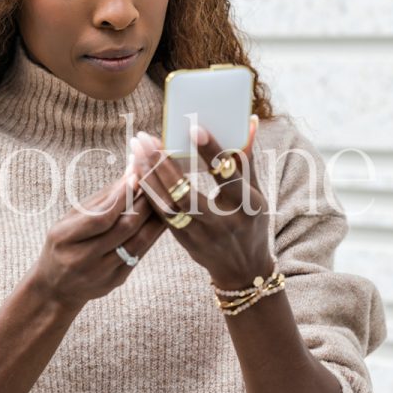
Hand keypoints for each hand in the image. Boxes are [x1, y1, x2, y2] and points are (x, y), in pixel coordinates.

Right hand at [31, 170, 165, 316]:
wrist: (56, 288)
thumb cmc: (63, 245)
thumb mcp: (69, 220)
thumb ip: (99, 200)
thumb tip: (129, 175)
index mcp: (64, 238)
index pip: (100, 217)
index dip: (121, 197)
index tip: (135, 177)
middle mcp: (81, 258)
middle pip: (123, 229)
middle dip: (144, 203)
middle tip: (155, 183)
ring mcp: (100, 273)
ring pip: (138, 242)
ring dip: (154, 218)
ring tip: (163, 199)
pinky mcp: (116, 280)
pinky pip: (140, 254)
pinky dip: (152, 235)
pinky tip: (160, 220)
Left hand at [129, 116, 274, 290]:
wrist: (243, 270)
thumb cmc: (251, 222)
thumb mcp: (256, 193)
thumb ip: (247, 159)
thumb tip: (249, 122)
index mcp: (247, 205)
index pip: (228, 175)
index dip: (211, 151)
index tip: (193, 128)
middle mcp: (223, 222)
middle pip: (187, 193)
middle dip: (163, 163)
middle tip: (145, 138)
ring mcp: (202, 235)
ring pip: (169, 205)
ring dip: (148, 176)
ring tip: (136, 150)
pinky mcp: (184, 241)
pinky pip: (161, 216)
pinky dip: (148, 192)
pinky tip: (136, 172)